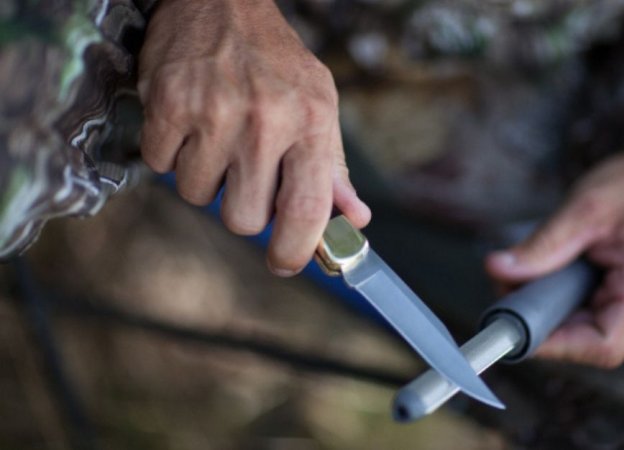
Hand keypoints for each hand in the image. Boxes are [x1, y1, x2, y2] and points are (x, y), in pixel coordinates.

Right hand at [138, 0, 369, 275]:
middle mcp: (266, 120)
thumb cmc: (274, 60)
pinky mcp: (167, 105)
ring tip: (217, 136)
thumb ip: (334, 167)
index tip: (284, 263)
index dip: (295, 251)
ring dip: (206, 177)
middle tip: (245, 172)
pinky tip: (189, 122)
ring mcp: (213, 113)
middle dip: (242, 207)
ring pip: (199, 197)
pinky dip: (172, 153)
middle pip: (244, 219)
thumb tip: (355, 219)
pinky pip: (160, 166)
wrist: (221, 0)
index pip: (307, 210)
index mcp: (311, 121)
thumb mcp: (319, 104)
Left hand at [486, 149, 623, 367]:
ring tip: (523, 268)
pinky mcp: (614, 303)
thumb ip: (543, 245)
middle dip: (536, 316)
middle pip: (580, 339)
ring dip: (540, 304)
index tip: (513, 325)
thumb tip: (496, 268)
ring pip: (573, 328)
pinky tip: (539, 270)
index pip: (602, 345)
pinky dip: (550, 296)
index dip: (555, 343)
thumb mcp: (585, 209)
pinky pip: (576, 313)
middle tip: (506, 279)